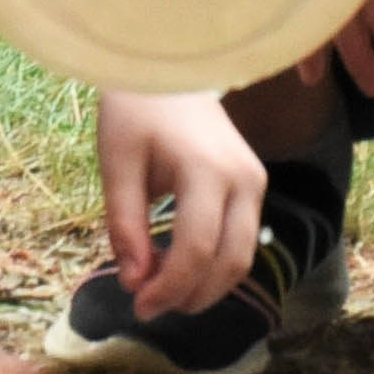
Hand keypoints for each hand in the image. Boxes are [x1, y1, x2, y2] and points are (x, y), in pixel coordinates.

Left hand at [96, 91, 265, 321]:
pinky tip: (181, 270)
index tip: (137, 306)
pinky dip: (216, 266)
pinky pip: (242, 240)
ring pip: (243, 257)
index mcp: (207, 169)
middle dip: (190, 296)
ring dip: (206, 287)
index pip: (196, 249)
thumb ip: (125, 224)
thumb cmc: (137, 110)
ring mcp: (255, 182)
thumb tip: (133, 282)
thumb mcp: (118, 163)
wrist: (172, 65)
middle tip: (148, 308)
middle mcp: (243, 179)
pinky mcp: (254, 186)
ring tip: (163, 293)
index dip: (168, 287)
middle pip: (229, 262)